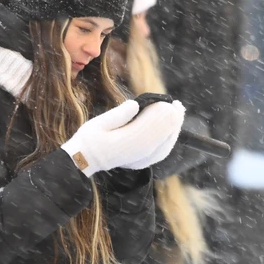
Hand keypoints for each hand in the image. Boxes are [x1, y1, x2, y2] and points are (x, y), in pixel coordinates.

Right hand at [60, 100, 183, 176]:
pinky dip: (170, 139)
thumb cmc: (90, 139)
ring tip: (178, 114)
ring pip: (166, 143)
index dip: (164, 112)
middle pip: (164, 133)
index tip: (168, 101)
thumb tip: (134, 105)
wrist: (85, 160)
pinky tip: (172, 131)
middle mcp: (140, 152)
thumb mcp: (99, 123)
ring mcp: (143, 159)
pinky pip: (163, 151)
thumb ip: (118, 115)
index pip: (155, 124)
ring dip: (174, 128)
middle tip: (178, 105)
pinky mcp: (143, 162)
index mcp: (131, 141)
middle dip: (173, 118)